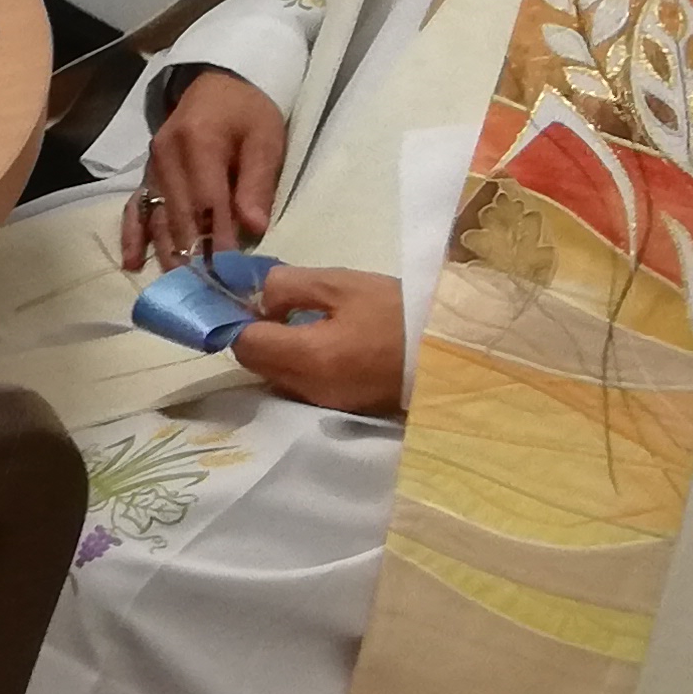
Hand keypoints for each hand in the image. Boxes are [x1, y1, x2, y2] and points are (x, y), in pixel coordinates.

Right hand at [121, 67, 285, 269]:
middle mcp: (167, 155)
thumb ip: (257, 183)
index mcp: (198, 142)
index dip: (217, 239)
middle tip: (203, 292)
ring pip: (157, 214)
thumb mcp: (265, 139)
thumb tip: (254, 228)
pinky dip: (134, 233)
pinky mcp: (148, 172)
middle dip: (191, 255)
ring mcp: (152, 164)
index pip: (208, 201)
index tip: (228, 272)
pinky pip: (137, 205)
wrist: (220, 81)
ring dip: (166, 251)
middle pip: (179, 213)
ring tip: (176, 286)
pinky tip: (132, 261)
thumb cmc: (249, 111)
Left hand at [232, 266, 410, 414]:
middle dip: (258, 336)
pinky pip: (302, 387)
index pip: (244, 344)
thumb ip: (289, 286)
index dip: (238, 319)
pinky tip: (322, 343)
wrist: (453, 352)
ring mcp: (327, 404)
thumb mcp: (342, 284)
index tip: (252, 298)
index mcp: (308, 358)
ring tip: (303, 322)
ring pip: (277, 378)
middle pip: (256, 364)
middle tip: (279, 307)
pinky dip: (300, 366)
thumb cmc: (399, 312)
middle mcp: (310, 391)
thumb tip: (261, 300)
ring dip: (278, 352)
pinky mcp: (343, 409)